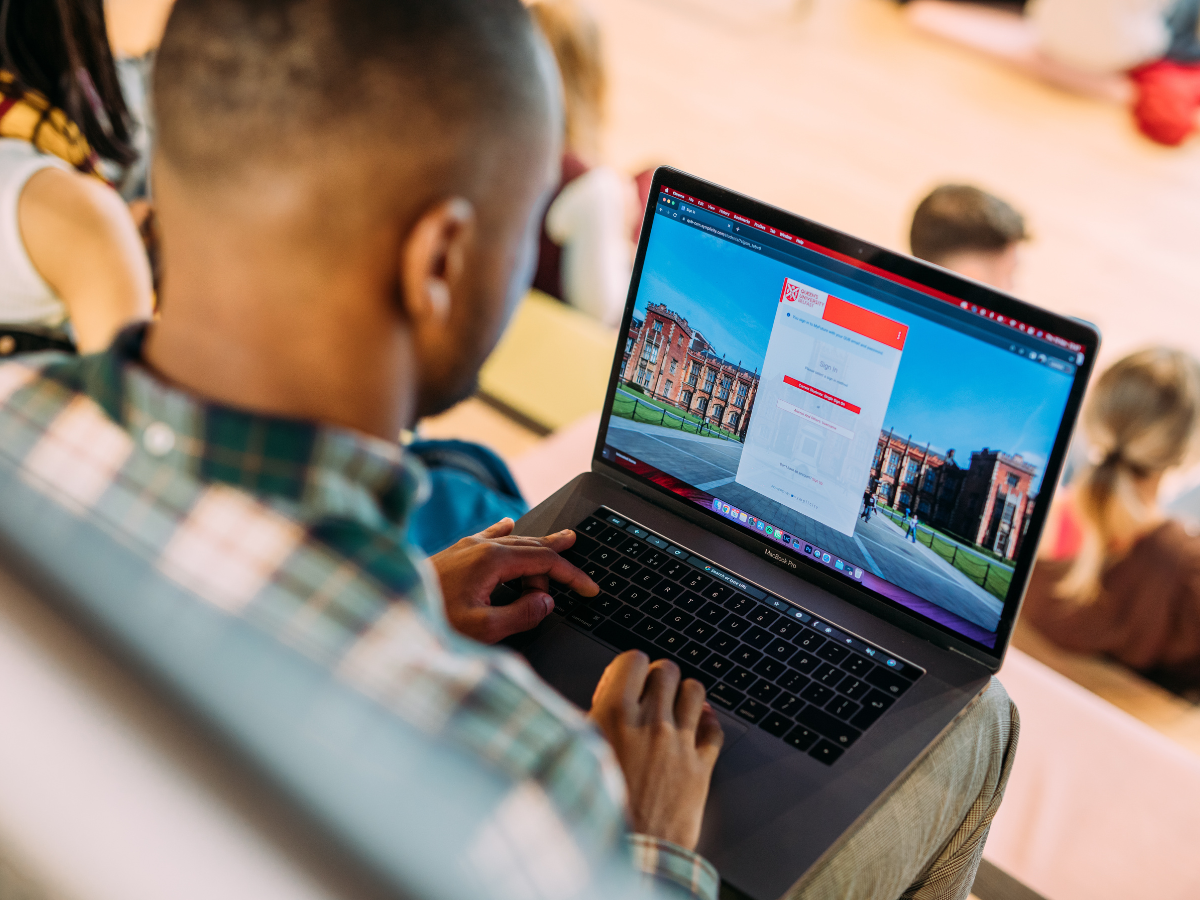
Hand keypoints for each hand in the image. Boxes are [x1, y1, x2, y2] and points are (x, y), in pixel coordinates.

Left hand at [431, 518, 597, 643]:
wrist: (387, 614)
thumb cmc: (430, 623)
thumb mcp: (483, 628)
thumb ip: (521, 614)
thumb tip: (545, 602)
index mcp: (492, 561)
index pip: (544, 562)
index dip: (571, 575)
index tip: (589, 589)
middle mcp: (479, 547)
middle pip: (531, 547)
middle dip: (557, 553)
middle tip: (580, 548)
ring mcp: (465, 548)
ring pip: (511, 541)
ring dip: (536, 546)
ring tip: (558, 540)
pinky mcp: (453, 554)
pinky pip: (487, 536)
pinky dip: (505, 532)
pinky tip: (508, 523)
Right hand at [589, 651, 723, 849]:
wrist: (631, 854)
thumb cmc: (598, 810)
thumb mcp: (580, 756)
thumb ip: (590, 724)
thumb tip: (600, 704)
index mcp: (614, 716)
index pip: (633, 660)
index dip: (630, 667)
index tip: (628, 679)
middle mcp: (650, 723)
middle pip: (667, 670)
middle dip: (658, 678)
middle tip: (651, 694)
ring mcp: (680, 743)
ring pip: (695, 691)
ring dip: (684, 696)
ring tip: (675, 708)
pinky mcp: (701, 767)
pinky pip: (715, 728)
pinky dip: (707, 723)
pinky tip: (697, 728)